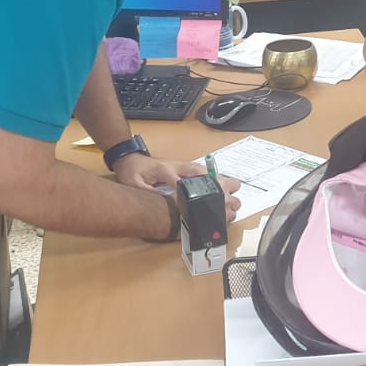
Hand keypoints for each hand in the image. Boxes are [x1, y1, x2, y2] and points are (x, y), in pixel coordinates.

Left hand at [115, 155, 244, 220]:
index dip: (189, 195)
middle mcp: (178, 167)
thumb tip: (157, 202)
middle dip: (213, 182)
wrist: (131, 159)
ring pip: (204, 171)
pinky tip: (225, 185)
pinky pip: (203, 172)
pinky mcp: (185, 169)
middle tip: (228, 192)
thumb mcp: (134, 183)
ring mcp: (183, 167)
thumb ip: (145, 192)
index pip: (180, 182)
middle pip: (199, 173)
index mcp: (165, 170)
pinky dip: (214, 178)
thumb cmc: (133, 172)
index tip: (199, 206)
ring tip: (234, 187)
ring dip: (218, 179)